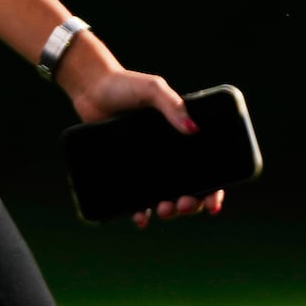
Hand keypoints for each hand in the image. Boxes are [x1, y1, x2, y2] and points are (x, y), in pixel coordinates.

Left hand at [58, 34, 228, 230]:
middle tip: (184, 204)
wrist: (90, 89)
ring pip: (166, 197)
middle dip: (192, 203)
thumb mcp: (153, 90)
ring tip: (164, 210)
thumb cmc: (125, 85)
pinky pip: (136, 198)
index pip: (207, 168)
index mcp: (182, 138)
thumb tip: (194, 130)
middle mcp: (168, 155)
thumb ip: (173, 106)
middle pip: (190, 188)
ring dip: (170, 210)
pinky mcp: (125, 172)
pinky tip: (142, 219)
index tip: (213, 205)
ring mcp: (147, 165)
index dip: (214, 189)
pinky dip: (141, 213)